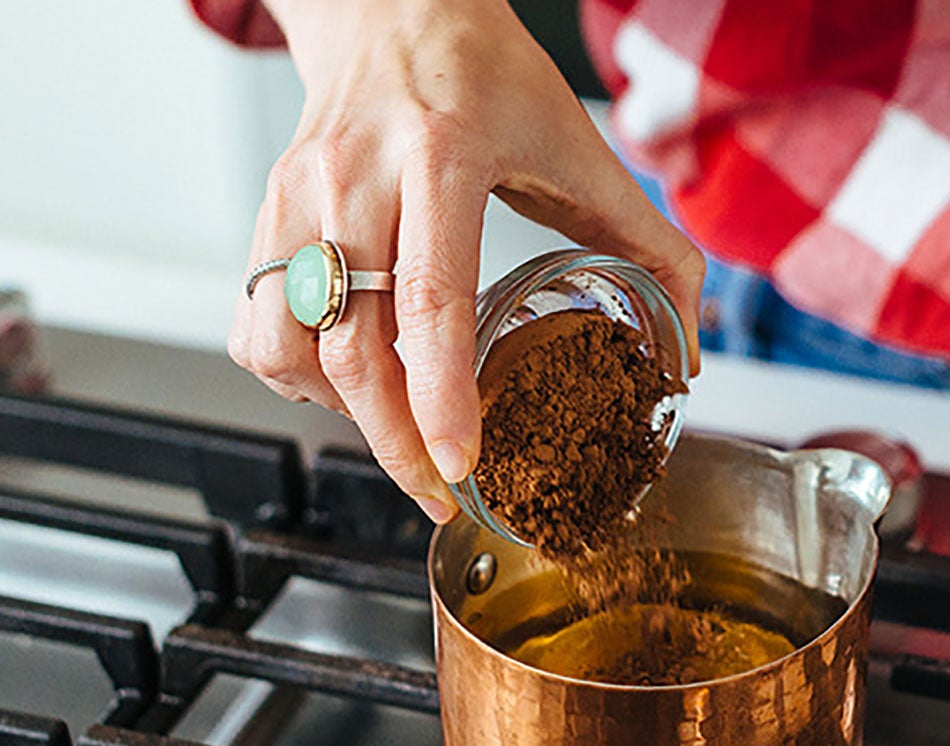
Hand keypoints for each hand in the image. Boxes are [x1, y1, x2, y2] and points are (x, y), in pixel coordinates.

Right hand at [230, 0, 703, 521]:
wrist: (396, 9)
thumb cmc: (488, 75)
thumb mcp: (584, 149)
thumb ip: (652, 246)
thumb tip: (690, 344)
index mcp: (442, 158)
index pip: (429, 299)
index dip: (439, 397)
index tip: (459, 462)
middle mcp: (356, 179)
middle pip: (351, 344)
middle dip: (393, 440)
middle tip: (438, 489)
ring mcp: (299, 196)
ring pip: (285, 342)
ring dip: (337, 412)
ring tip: (396, 431)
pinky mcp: (267, 212)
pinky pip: (255, 320)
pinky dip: (294, 373)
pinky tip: (347, 379)